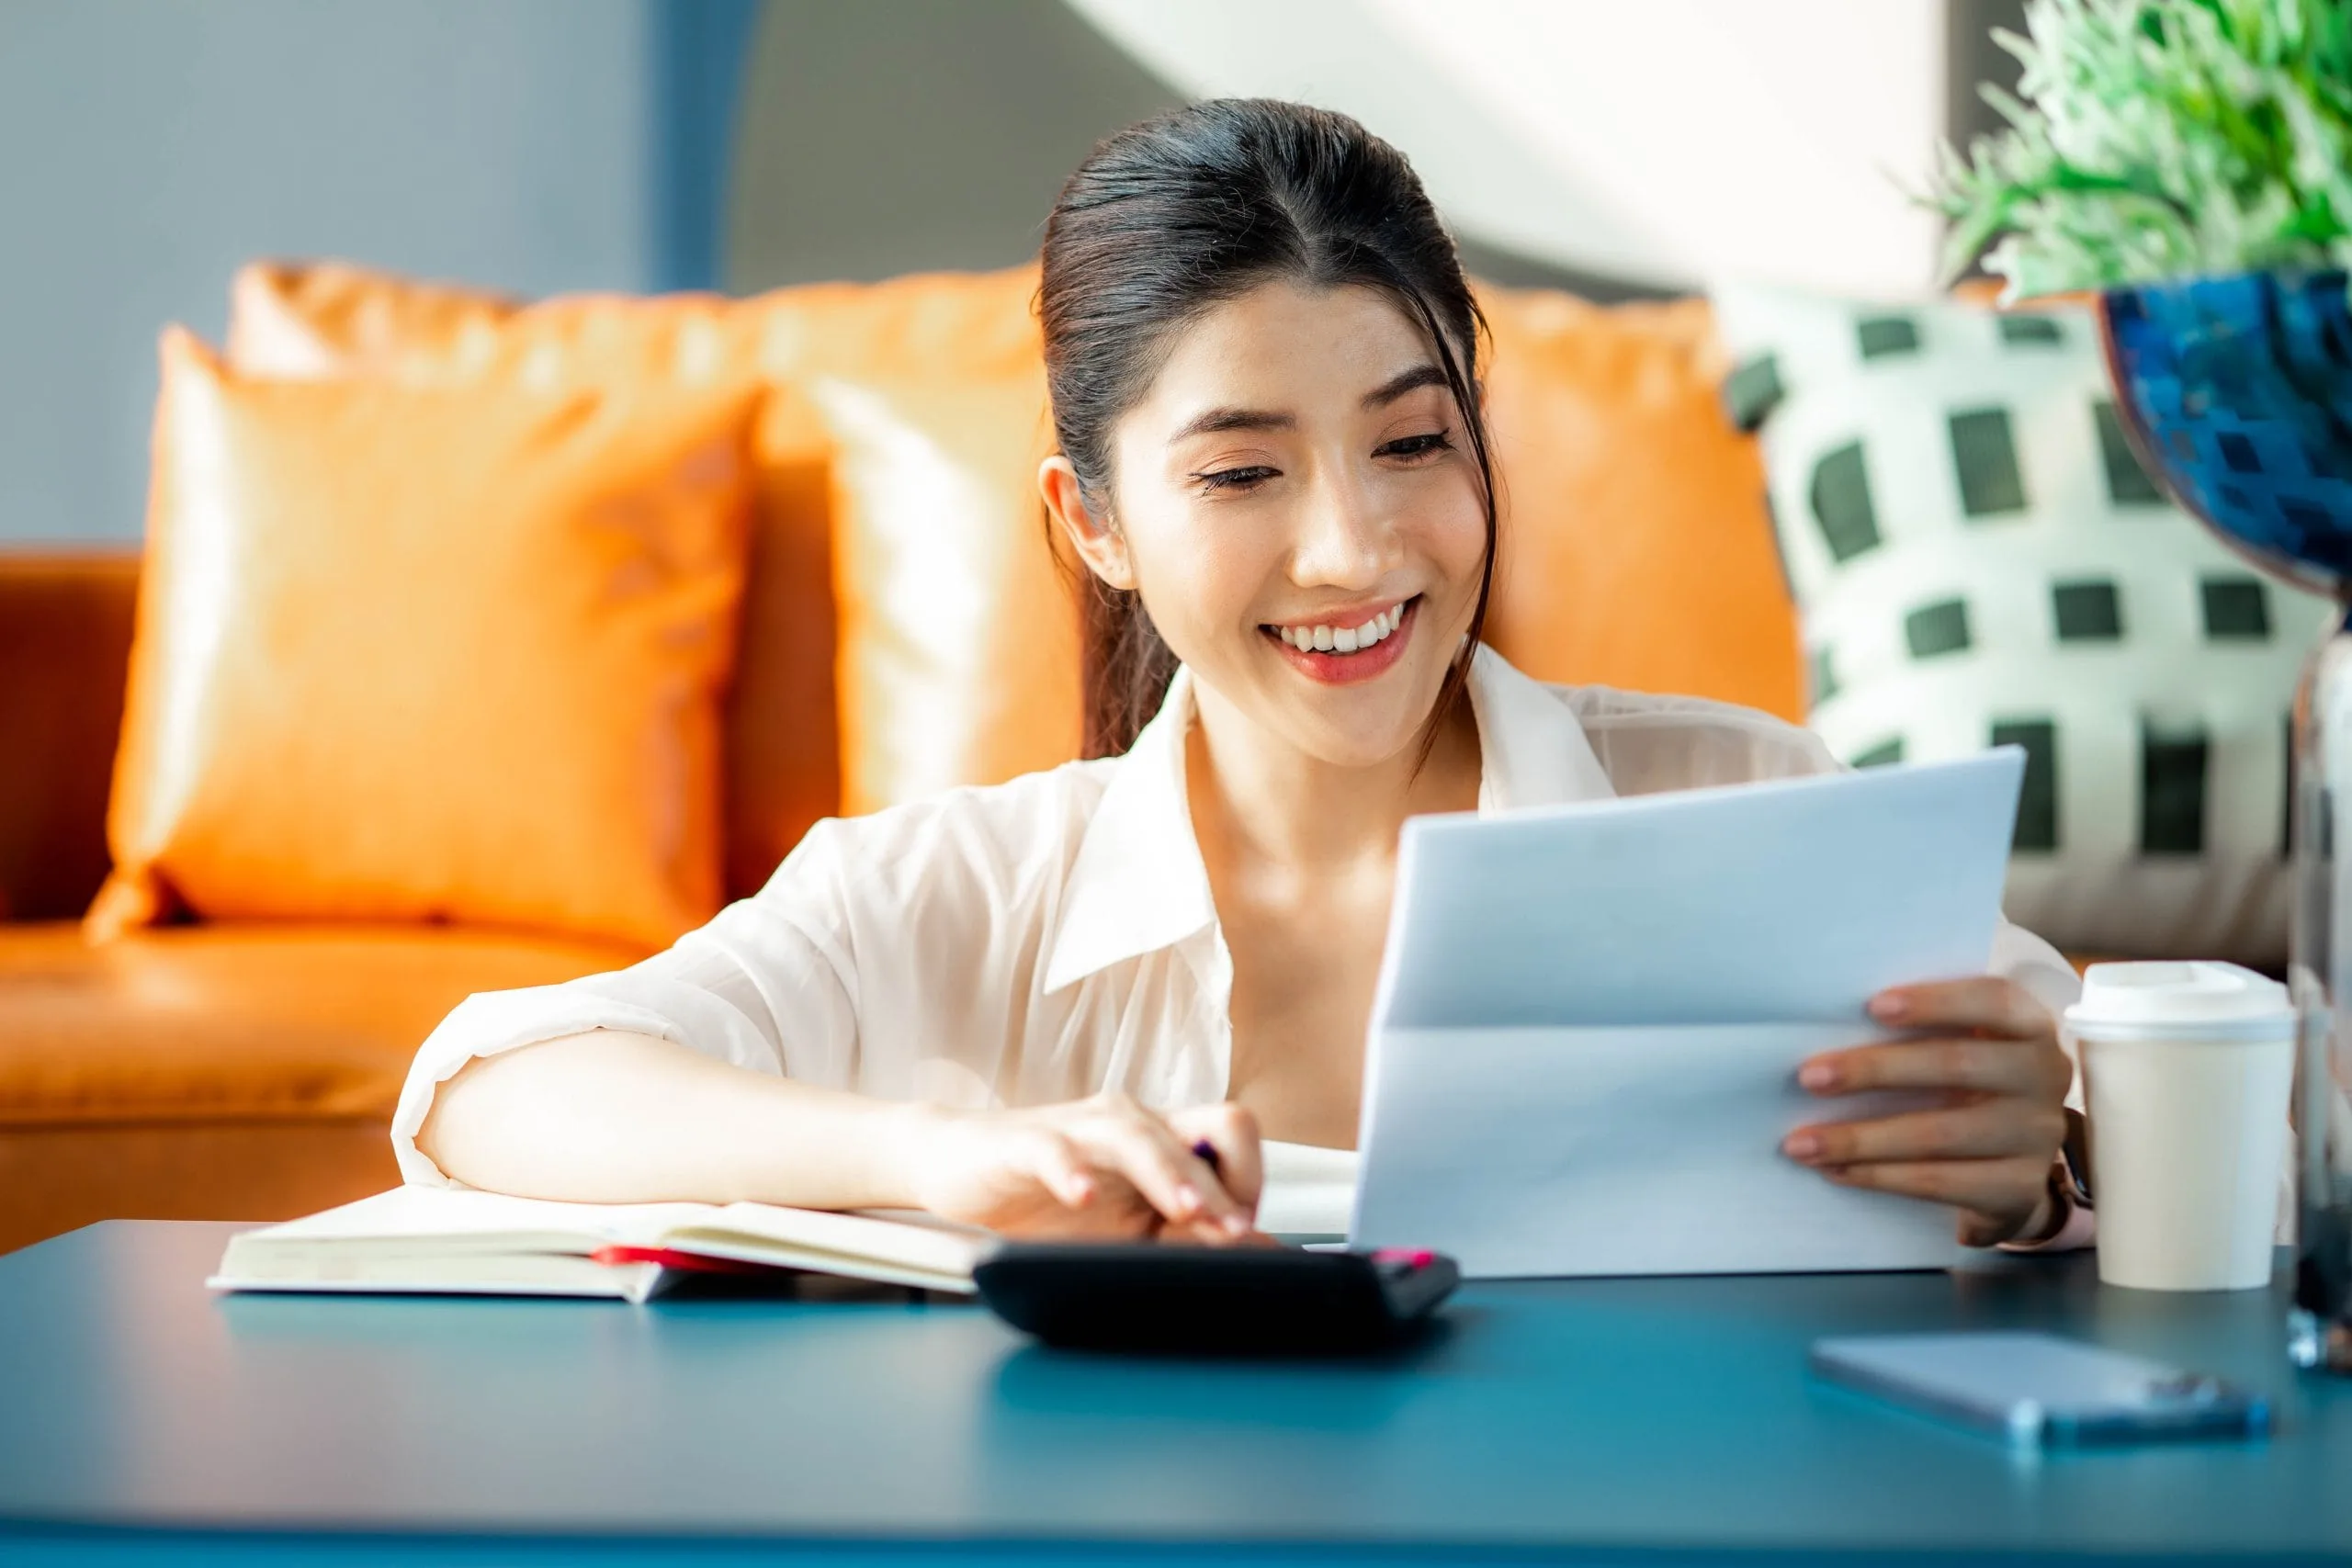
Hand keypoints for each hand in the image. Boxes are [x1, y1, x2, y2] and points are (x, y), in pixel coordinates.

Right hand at [899, 1093, 1267, 1242]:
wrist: (955, 1165)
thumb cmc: (1044, 1197)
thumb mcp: (1127, 1225)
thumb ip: (1188, 1234)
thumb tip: (1264, 1254)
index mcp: (1163, 1137)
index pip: (1233, 1132)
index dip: (1249, 1181)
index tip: (1243, 1235)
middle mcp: (1131, 1122)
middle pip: (1205, 1126)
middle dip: (1226, 1184)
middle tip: (1234, 1234)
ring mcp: (1080, 1128)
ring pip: (1139, 1135)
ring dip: (1170, 1175)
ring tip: (1186, 1213)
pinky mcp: (1025, 1142)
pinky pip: (1054, 1149)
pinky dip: (1071, 1172)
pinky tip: (1081, 1197)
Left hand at [1783, 977, 2072, 1246]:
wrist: (2009, 1168)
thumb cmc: (1962, 1085)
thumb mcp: (1959, 1045)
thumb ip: (1918, 1028)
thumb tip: (1830, 1023)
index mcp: (2029, 1026)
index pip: (1992, 1001)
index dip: (1936, 1002)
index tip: (1872, 1006)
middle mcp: (2045, 1077)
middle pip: (1957, 1066)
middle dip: (1875, 1070)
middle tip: (1809, 1077)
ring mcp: (2037, 1137)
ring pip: (1940, 1134)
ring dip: (1861, 1138)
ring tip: (1802, 1142)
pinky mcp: (2019, 1189)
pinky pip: (1940, 1183)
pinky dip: (1880, 1176)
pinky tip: (1836, 1171)